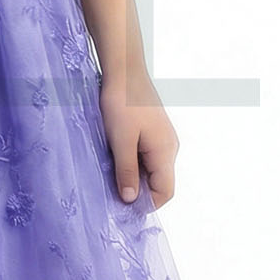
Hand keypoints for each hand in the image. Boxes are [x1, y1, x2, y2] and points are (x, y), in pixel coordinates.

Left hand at [99, 70, 178, 209]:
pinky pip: (145, 155)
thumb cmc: (122, 103)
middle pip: (158, 182)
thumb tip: (131, 200)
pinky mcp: (152, 130)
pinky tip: (114, 156)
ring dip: (132, 175)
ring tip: (110, 173)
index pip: (165, 192)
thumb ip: (127, 171)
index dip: (146, 204)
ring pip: (150, 168)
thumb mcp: (120, 141)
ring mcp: (162, 138)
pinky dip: (132, 161)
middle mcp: (169, 147)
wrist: (124, 71)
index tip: (123, 208)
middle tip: (111, 192)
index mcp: (166, 152)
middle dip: (138, 190)